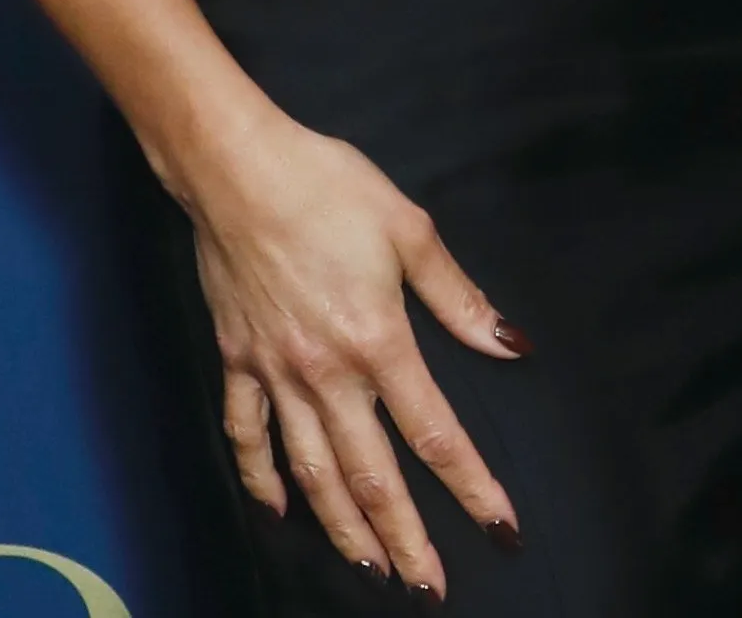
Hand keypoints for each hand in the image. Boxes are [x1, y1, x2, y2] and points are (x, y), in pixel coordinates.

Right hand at [177, 100, 526, 591]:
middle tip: (430, 587)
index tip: (501, 528)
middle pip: (372, 475)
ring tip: (370, 567)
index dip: (472, 486)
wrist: (234, 166)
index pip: (436, 433)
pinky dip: (261, 479)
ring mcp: (275, 373)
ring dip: (341, 527)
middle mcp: (326, 373)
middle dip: (405, 537)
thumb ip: (458, 298)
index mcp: (378, 340)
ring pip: (311, 472)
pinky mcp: (236, 361)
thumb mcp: (409, 229)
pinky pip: (247, 435)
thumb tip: (508, 345)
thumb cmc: (326, 185)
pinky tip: (279, 509)